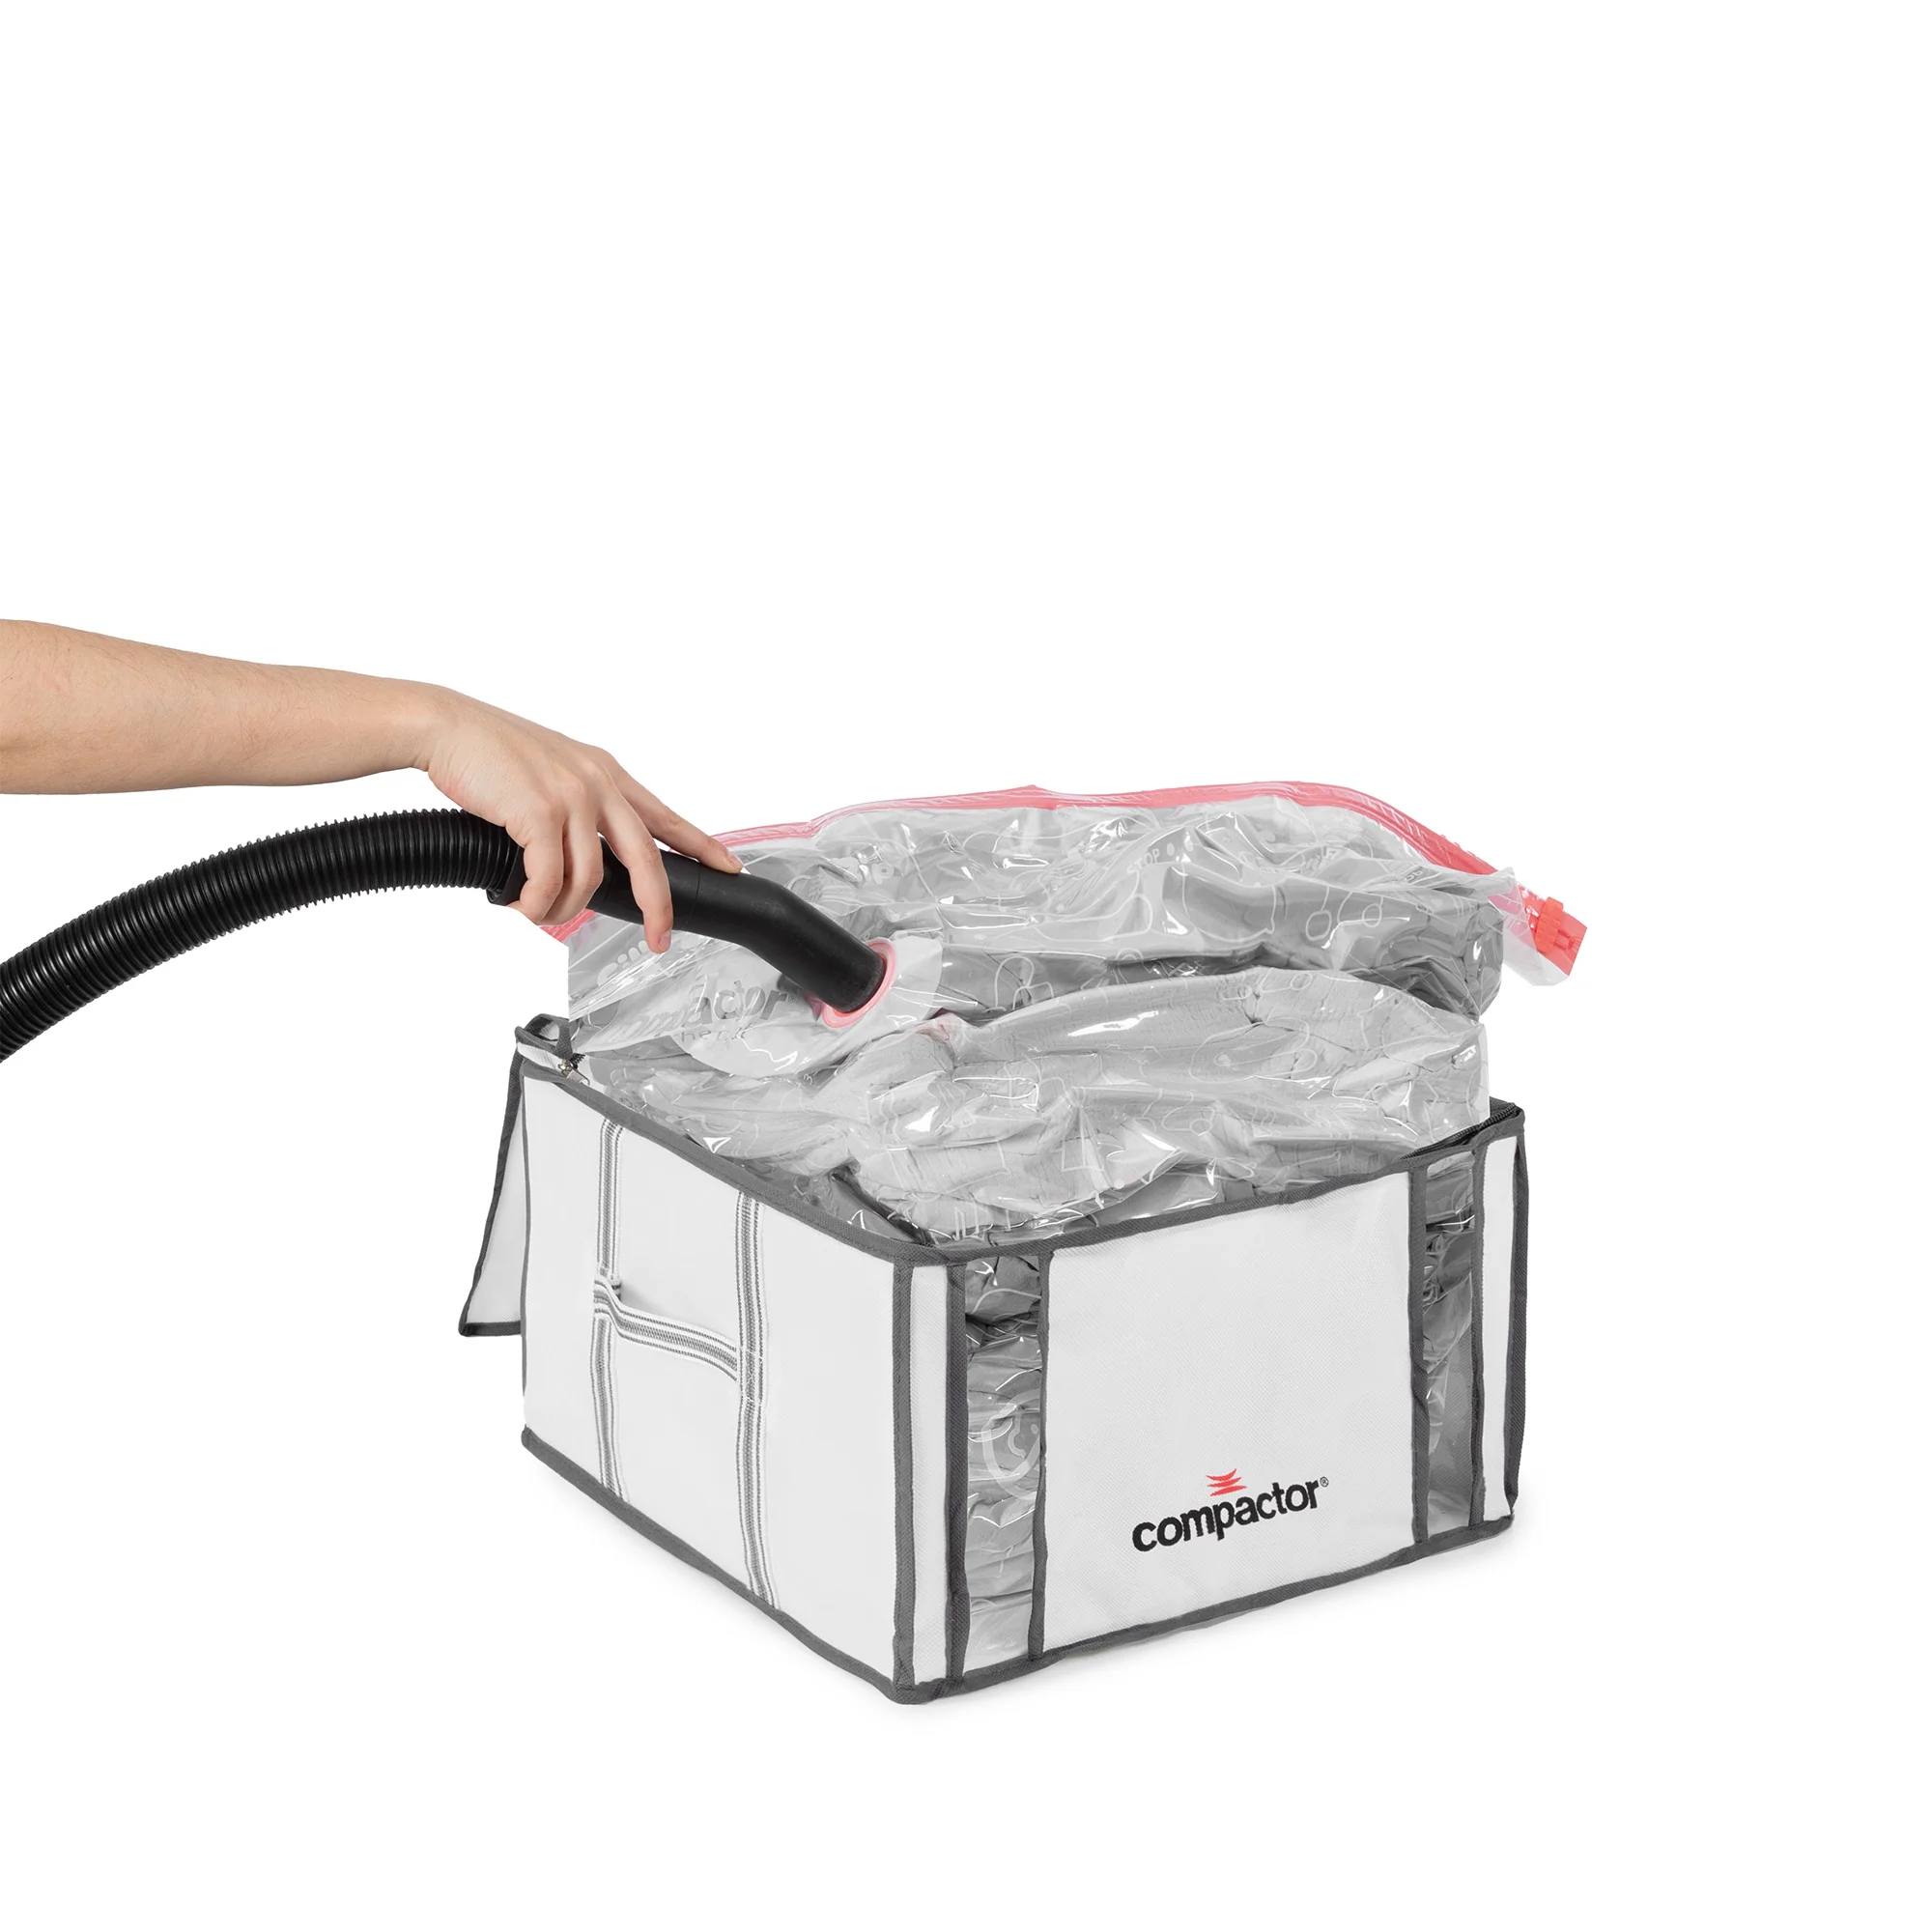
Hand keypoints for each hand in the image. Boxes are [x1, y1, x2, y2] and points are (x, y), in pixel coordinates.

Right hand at [414, 689, 739, 942]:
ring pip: (590, 880)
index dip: (701, 845)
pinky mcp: (539, 813)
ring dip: (564, 910)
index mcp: (604, 772)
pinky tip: (522, 905)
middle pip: (647, 859)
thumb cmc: (488, 751)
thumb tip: (582, 854)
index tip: (729, 866)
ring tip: (540, 914)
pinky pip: (549, 880)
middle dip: (658, 907)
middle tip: (661, 939)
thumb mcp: (551, 769)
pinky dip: (536, 903)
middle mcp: (597, 783)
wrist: (445, 726)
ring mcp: (571, 797)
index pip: (665, 817)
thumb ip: (577, 805)